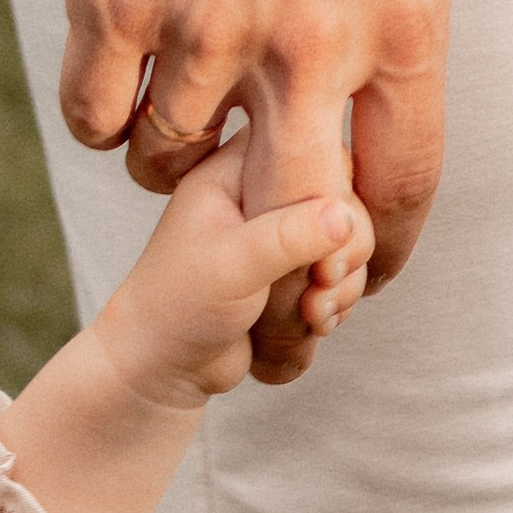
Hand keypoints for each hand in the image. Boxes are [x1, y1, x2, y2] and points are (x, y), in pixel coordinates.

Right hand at [60, 0, 448, 381]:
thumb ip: (388, 6)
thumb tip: (363, 89)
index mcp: (398, 12)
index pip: (399, 184)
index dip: (371, 248)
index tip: (348, 264)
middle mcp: (306, 36)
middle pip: (287, 212)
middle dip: (269, 256)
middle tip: (245, 250)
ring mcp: (203, 20)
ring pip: (173, 163)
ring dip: (173, 156)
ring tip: (176, 102)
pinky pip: (96, 114)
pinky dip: (106, 116)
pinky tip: (119, 74)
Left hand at [97, 137, 372, 416]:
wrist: (164, 368)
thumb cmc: (177, 307)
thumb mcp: (231, 267)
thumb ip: (286, 238)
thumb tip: (343, 216)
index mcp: (234, 169)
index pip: (308, 144)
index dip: (331, 189)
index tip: (326, 239)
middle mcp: (261, 192)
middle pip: (342, 195)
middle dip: (345, 248)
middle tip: (322, 282)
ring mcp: (280, 231)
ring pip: (347, 240)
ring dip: (342, 282)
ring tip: (312, 314)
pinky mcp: (292, 268)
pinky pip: (340, 273)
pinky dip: (335, 300)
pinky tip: (312, 323)